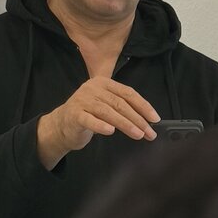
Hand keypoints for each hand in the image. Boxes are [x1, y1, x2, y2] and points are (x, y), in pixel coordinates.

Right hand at [38, 79, 158, 168]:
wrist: (63, 125)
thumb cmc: (89, 116)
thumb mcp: (106, 106)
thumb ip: (122, 108)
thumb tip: (147, 120)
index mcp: (104, 83)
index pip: (127, 93)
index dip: (143, 106)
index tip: (155, 119)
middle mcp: (93, 88)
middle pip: (120, 103)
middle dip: (138, 119)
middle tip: (150, 133)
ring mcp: (83, 100)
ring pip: (108, 112)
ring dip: (125, 124)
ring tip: (139, 135)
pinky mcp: (74, 114)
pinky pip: (90, 120)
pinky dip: (101, 126)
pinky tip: (111, 132)